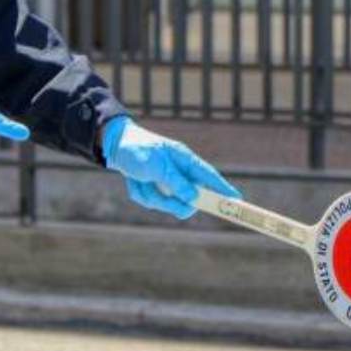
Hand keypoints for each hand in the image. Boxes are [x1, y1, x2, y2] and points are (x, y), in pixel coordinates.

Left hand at [102, 117, 240, 219]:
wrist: (114, 147)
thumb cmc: (137, 150)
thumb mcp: (156, 166)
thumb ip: (175, 182)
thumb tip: (194, 197)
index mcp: (184, 160)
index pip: (209, 176)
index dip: (223, 189)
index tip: (236, 200)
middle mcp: (178, 172)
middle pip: (189, 198)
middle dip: (173, 202)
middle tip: (169, 203)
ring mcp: (166, 182)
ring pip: (168, 203)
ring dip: (152, 197)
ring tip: (140, 182)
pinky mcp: (154, 189)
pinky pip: (152, 202)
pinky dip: (141, 194)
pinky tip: (134, 182)